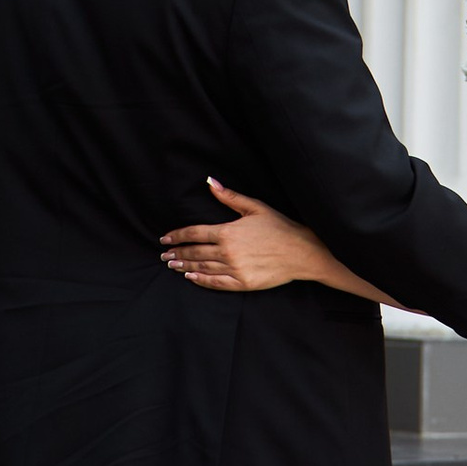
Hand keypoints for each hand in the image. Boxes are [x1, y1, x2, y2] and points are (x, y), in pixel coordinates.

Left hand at [162, 180, 339, 293]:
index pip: (194, 233)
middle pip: (194, 252)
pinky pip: (216, 283)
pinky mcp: (243, 283)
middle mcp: (227, 251)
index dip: (177, 236)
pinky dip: (201, 280)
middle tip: (164, 254)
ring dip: (184, 266)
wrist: (302, 252)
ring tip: (172, 265)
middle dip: (177, 252)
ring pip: (202, 268)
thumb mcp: (255, 207)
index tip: (166, 238)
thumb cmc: (280, 227)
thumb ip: (229, 196)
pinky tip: (191, 278)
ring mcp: (234, 269)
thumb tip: (209, 182)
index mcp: (228, 231)